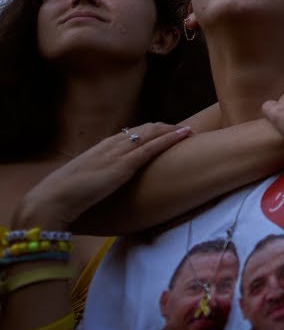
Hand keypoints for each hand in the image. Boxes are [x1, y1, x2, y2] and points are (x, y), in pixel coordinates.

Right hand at [13, 124, 191, 228]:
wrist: (50, 202)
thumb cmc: (62, 199)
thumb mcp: (81, 185)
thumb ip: (94, 181)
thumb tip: (101, 189)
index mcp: (98, 149)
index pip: (128, 134)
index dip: (148, 132)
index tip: (163, 132)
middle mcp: (108, 146)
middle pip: (143, 130)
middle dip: (163, 128)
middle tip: (181, 130)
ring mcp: (116, 154)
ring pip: (150, 134)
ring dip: (171, 129)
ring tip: (188, 130)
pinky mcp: (123, 166)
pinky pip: (152, 147)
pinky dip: (171, 138)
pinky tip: (185, 134)